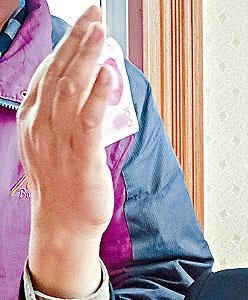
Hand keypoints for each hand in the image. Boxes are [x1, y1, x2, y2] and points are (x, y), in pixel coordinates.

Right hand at [17, 6, 113, 297]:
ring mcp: (58, 141)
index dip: (67, 45)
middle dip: (78, 41)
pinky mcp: (81, 157)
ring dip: (87, 58)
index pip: (47, 72)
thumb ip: (69, 118)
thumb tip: (94, 93)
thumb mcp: (56, 145)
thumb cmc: (64, 186)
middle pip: (58, 73)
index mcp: (33, 119)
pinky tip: (108, 74)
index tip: (85, 23)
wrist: (63, 224)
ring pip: (70, 89)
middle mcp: (41, 125)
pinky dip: (98, 95)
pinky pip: (88, 120)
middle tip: (96, 15)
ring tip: (102, 33)